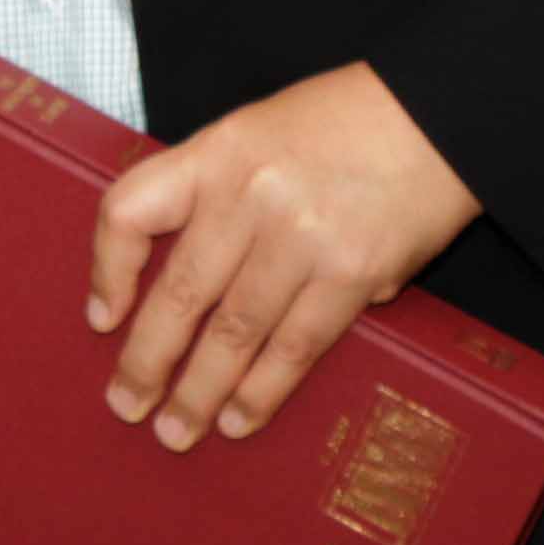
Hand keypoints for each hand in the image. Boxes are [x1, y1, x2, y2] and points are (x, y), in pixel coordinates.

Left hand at [87, 63, 482, 451]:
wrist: (442, 112)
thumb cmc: (348, 122)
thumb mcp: (261, 131)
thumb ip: (218, 191)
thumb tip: (186, 283)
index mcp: (218, 151)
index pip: (132, 210)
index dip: (108, 270)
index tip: (101, 318)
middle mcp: (250, 195)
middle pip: (180, 292)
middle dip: (147, 360)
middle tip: (125, 405)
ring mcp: (301, 237)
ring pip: (233, 332)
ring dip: (200, 392)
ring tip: (176, 431)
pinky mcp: (351, 274)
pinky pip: (294, 346)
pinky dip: (262, 390)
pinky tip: (240, 418)